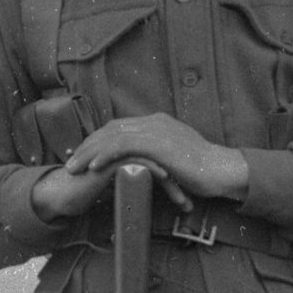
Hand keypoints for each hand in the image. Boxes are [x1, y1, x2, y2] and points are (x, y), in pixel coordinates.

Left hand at [31, 115, 250, 221]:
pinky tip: (94, 168)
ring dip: (89, 152)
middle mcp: (154, 122)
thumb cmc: (204, 171)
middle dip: (87, 145)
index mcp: (157, 123)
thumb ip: (157, 158)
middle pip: (110, 129)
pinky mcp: (158, 143)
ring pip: (112, 136)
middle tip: (70, 162)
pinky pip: (124, 146)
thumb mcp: (176, 159)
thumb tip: (143, 168)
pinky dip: (105, 156)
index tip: (82, 156)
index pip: (118, 128)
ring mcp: (156, 130)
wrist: (223, 170)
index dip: (97, 141)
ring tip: (74, 167)